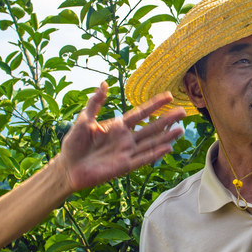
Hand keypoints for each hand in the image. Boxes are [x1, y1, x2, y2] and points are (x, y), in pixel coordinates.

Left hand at [59, 82, 184, 190]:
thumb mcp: (83, 120)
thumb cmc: (74, 144)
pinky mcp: (123, 166)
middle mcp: (125, 139)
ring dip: (166, 137)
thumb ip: (95, 103)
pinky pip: (142, 159)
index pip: (140, 113)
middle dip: (167, 120)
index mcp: (117, 126)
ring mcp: (126, 152)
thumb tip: (103, 84)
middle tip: (183, 112)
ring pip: (151, 143)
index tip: (169, 96)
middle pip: (151, 127)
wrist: (67, 167)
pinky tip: (168, 148)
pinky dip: (155, 154)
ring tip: (181, 129)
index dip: (154, 104)